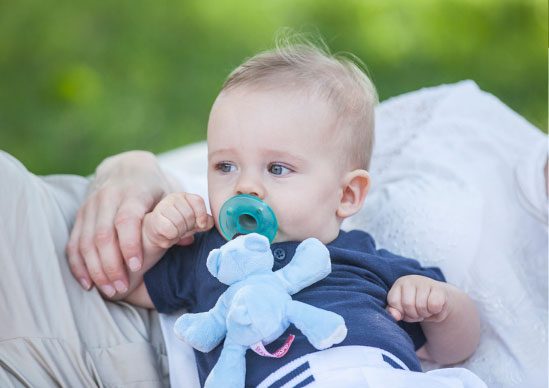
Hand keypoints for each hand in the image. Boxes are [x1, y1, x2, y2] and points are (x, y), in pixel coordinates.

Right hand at [66, 151, 175, 296]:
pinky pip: (74, 243)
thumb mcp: (171, 196)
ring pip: (86, 241)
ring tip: (109, 291)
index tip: (137, 266)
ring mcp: (90, 207)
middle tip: (122, 287)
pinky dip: (78, 265)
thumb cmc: (154, 188)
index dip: (130, 244)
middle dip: (111, 265)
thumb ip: (178, 217)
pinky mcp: (80, 216)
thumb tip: (187, 239)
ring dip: (96, 269)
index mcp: (133, 192)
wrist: (126, 167)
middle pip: (103, 235)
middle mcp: (108, 198)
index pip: (126, 220)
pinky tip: (88, 283)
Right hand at [143, 192, 213, 249]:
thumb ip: (204, 221)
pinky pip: (171, 230)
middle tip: (182, 229)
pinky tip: (167, 234)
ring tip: (174, 232)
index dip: (201, 215)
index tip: (200, 225)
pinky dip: (171, 236)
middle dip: (188, 227)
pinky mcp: (155, 218)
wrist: (155, 233)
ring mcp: (162, 207)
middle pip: (190, 215)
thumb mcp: (192, 223)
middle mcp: (173, 198)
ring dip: (179, 233)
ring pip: (180, 223)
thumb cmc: (176, 226)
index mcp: (184, 197)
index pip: (198, 201)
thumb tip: (209, 222)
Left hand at [386, 275, 449, 322]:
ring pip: (421, 306)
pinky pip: (434, 305)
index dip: (401, 312)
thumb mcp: (402, 309)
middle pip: (408, 305)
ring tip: (426, 310)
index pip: (394, 302)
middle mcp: (410, 280)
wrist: (438, 300)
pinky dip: (434, 311)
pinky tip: (434, 307)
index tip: (406, 312)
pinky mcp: (438, 288)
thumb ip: (394, 312)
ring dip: (424, 314)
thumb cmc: (416, 304)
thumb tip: (395, 316)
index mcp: (399, 284)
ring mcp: (424, 282)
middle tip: (418, 312)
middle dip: (414, 315)